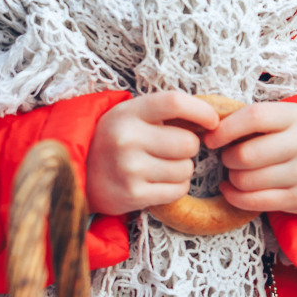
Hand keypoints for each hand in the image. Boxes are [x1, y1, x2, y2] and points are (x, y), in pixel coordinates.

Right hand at [86, 91, 222, 215]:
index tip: (212, 121)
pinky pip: (178, 190)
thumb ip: (165, 111)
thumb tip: (215, 116)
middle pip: (188, 142)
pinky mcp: (133, 194)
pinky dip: (175, 187)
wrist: (81, 173)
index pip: (175, 102)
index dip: (201, 111)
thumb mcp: (131, 115)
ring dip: (181, 169)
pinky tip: (157, 181)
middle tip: (172, 149)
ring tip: (160, 166)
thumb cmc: (116, 140)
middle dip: (188, 147)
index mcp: (127, 113)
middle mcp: (126, 138)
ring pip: (186, 169)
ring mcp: (129, 168)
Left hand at [204, 100, 296, 216]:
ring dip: (232, 178)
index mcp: (296, 116)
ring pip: (247, 180)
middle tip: (227, 158)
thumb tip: (208, 126)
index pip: (253, 117)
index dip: (225, 129)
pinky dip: (235, 197)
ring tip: (235, 172)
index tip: (210, 138)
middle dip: (227, 158)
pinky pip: (255, 202)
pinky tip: (231, 189)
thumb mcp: (284, 118)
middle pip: (246, 154)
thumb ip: (253, 119)